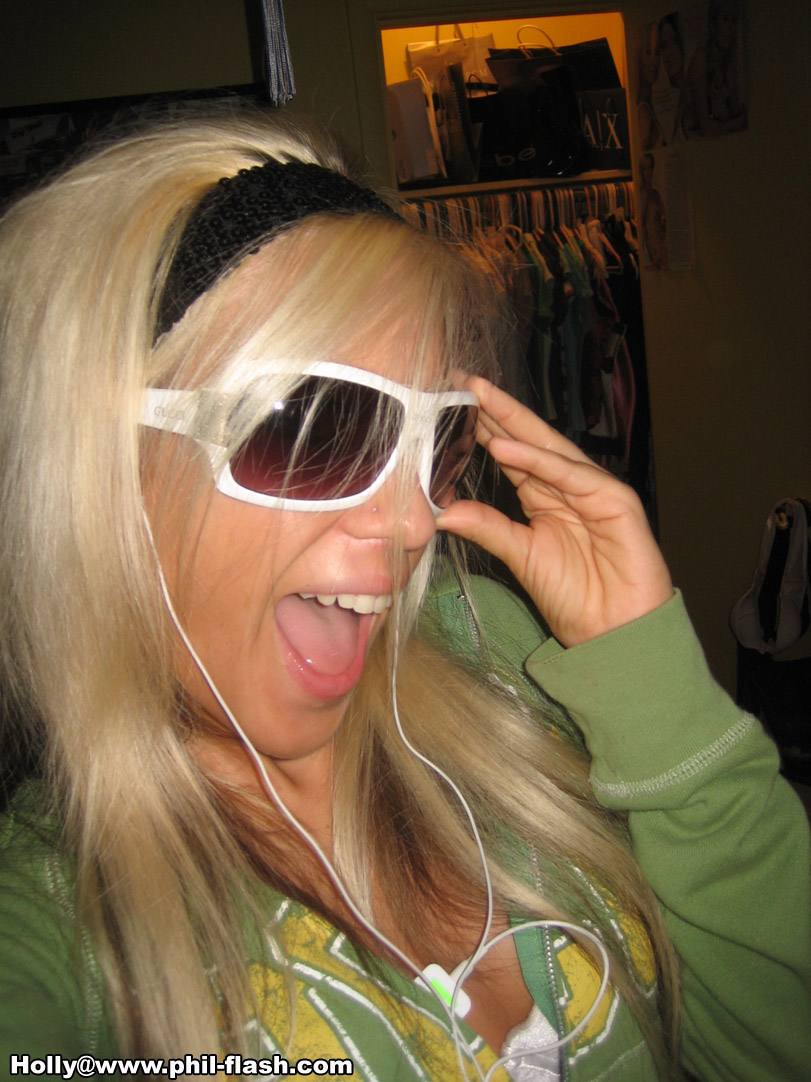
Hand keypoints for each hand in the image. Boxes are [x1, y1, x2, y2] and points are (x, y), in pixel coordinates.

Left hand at [437, 377, 672, 646]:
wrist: (615, 630)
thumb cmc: (574, 595)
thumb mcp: (519, 554)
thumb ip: (486, 528)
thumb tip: (441, 511)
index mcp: (544, 494)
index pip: (510, 451)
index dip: (482, 427)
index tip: (449, 404)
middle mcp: (568, 484)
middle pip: (528, 439)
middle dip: (496, 409)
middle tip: (461, 380)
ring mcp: (594, 488)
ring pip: (548, 448)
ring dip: (512, 423)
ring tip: (476, 401)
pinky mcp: (616, 500)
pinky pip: (571, 475)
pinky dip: (538, 460)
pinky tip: (504, 447)